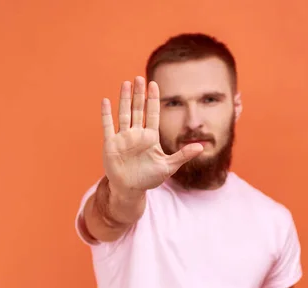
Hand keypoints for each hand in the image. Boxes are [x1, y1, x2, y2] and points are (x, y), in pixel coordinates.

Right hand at [100, 76, 202, 193]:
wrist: (130, 189)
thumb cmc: (149, 178)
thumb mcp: (168, 167)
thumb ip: (183, 155)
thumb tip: (201, 147)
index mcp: (150, 137)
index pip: (152, 114)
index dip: (153, 99)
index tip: (154, 84)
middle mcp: (137, 134)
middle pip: (138, 109)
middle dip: (139, 94)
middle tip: (140, 78)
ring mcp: (123, 138)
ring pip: (124, 113)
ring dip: (125, 99)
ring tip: (126, 83)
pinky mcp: (111, 144)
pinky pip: (108, 126)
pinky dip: (107, 114)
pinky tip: (106, 101)